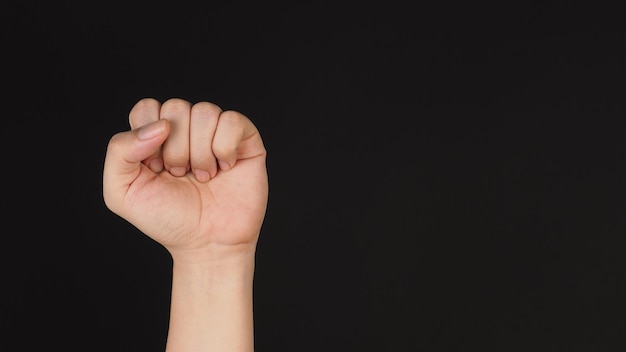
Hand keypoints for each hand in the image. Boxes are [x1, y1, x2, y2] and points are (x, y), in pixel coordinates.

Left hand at [102, 98, 267, 258]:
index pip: (148, 107)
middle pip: (175, 107)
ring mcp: (217, 133)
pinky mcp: (246, 139)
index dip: (148, 136)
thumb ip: (119, 151)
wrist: (208, 244)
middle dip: (175, 150)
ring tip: (203, 176)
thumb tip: (160, 125)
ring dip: (201, 152)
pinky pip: (231, 120)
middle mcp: (187, 130)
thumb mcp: (122, 192)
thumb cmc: (168, 220)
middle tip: (180, 175)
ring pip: (205, 111)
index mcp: (157, 136)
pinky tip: (225, 168)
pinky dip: (224, 148)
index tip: (154, 168)